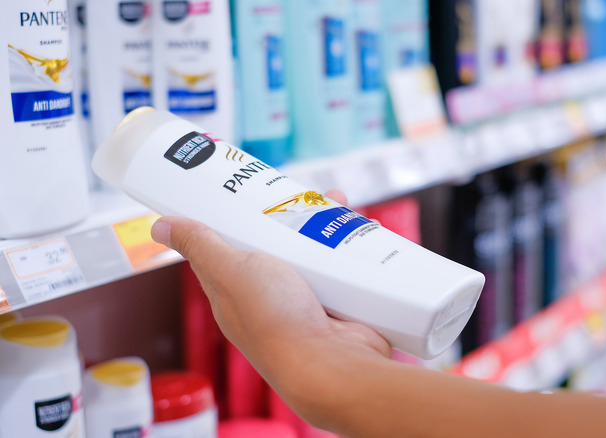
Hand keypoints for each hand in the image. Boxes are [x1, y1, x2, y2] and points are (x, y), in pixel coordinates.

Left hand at [150, 190, 390, 412]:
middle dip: (291, 214)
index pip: (226, 247)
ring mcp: (306, 301)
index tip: (245, 189)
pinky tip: (364, 226)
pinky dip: (353, 246)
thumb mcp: (231, 270)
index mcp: (234, 292)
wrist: (331, 363)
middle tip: (304, 190)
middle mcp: (269, 298)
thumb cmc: (276, 321)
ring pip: (314, 251)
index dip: (233, 217)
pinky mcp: (339, 304)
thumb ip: (201, 245)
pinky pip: (344, 266)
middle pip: (276, 244)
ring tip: (339, 201)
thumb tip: (160, 226)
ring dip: (327, 225)